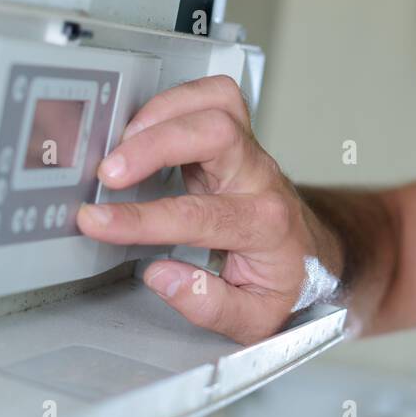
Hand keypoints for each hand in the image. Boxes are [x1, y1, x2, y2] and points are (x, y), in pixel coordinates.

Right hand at [75, 75, 341, 343]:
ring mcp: (251, 153)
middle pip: (217, 133)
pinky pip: (215, 97)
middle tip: (109, 171)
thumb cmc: (286, 283)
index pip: (197, 215)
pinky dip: (177, 99)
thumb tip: (162, 276)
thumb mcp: (255, 319)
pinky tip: (147, 124)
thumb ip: (208, 305)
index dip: (141, 219)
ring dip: (164, 111)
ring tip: (122, 141)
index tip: (98, 221)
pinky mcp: (239, 138)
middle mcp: (260, 179)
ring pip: (219, 101)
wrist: (318, 256)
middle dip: (154, 145)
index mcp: (264, 225)